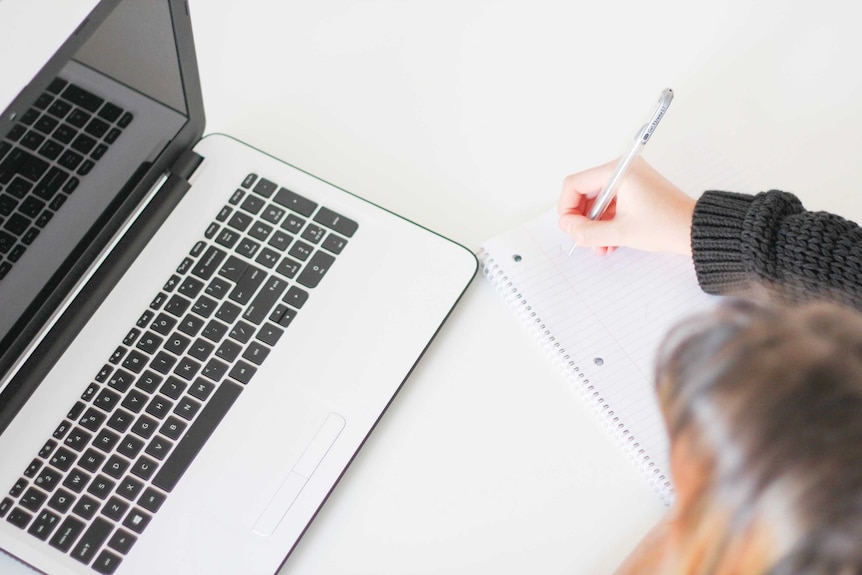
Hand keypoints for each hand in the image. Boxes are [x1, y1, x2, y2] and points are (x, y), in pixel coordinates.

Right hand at [557, 158, 694, 255]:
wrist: (695, 230)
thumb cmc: (667, 225)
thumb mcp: (620, 233)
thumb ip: (587, 231)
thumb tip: (567, 226)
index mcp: (618, 172)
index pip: (575, 183)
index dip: (567, 207)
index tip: (570, 227)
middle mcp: (623, 170)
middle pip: (585, 192)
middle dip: (582, 219)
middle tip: (583, 238)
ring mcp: (630, 180)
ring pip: (597, 201)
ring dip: (594, 225)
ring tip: (599, 245)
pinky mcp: (636, 190)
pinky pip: (611, 204)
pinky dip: (606, 222)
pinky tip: (609, 241)